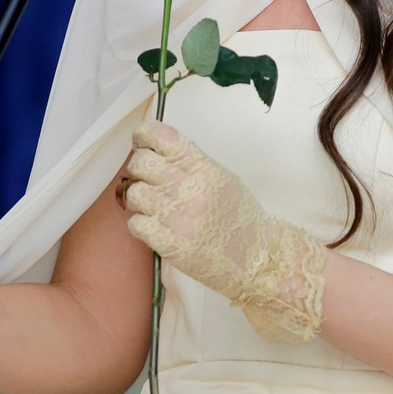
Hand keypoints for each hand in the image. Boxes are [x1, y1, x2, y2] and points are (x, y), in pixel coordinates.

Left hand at [120, 118, 326, 342]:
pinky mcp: (170, 244)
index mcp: (205, 168)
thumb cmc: (240, 217)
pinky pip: (135, 224)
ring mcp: (179, 217)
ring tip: (151, 206)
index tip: (141, 143)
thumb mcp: (222, 179)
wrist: (258, 258)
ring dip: (137, 199)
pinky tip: (153, 226)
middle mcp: (191, 188)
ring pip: (134, 193)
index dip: (143, 135)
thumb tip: (155, 150)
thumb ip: (191, 163)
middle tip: (147, 180)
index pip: (162, 137)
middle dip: (138, 169)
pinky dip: (139, 224)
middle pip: (141, 163)